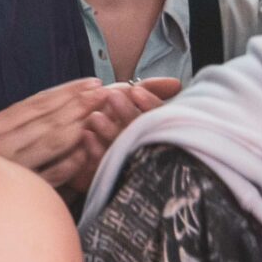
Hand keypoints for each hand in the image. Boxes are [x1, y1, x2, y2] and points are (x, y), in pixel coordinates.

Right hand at [0, 77, 108, 189]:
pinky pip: (58, 172)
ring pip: (53, 141)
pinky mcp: (28, 190)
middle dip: (80, 103)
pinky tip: (90, 148)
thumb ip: (32, 119)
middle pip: (48, 118)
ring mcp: (13, 168)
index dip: (68, 90)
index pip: (37, 101)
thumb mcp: (5, 135)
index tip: (92, 82)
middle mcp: (0, 145)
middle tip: (105, 93)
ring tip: (102, 114)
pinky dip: (75, 159)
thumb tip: (74, 97)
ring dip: (81, 125)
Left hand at [64, 77, 179, 193]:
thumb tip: (175, 83)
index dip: (149, 104)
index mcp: (154, 130)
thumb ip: (152, 89)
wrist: (91, 143)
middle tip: (113, 97)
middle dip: (127, 114)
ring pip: (122, 149)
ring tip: (95, 116)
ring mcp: (128, 164)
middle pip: (140, 132)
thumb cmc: (119, 114)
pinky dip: (95, 150)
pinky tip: (86, 135)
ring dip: (109, 131)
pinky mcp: (109, 178)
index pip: (158, 118)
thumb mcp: (134, 98)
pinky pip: (104, 166)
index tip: (135, 92)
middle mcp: (144, 147)